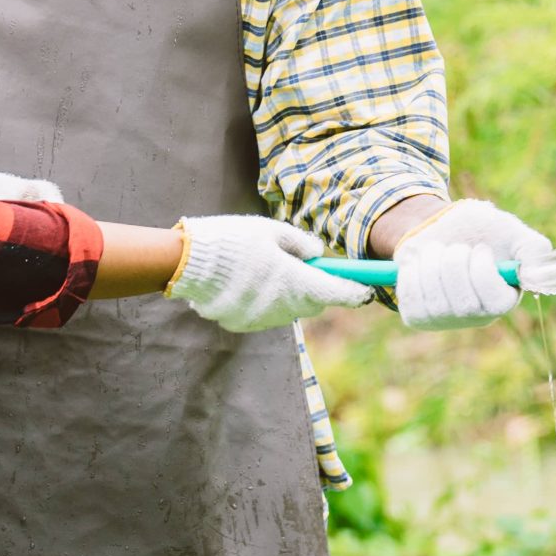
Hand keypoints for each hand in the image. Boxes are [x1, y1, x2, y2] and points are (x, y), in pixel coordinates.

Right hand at [166, 215, 373, 332]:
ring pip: (289, 311)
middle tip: (305, 268)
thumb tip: (318, 256)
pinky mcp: (242, 325)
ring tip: (266, 271)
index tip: (367, 289)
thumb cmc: (233, 240)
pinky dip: (265, 302)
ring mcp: (261, 320)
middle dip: (316, 289)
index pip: (339, 294)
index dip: (357, 292)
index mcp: (295, 282)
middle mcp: (283, 307)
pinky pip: (265, 315)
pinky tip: (247, 283)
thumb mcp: (272, 230)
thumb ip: (301, 243)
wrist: (188, 262)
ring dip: (289, 296)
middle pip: (314, 304)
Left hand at [391, 199, 551, 329]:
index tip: (480, 248)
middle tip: (456, 247)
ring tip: (438, 251)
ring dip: (431, 260)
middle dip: (454, 261)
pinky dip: (412, 271)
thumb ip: (532, 249)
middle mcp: (476, 317)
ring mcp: (445, 320)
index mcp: (503, 300)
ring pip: (434, 296)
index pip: (495, 300)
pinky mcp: (417, 317)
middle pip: (462, 301)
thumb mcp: (510, 230)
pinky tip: (421, 265)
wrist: (438, 228)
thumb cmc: (479, 230)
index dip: (482, 269)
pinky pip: (410, 296)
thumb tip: (535, 275)